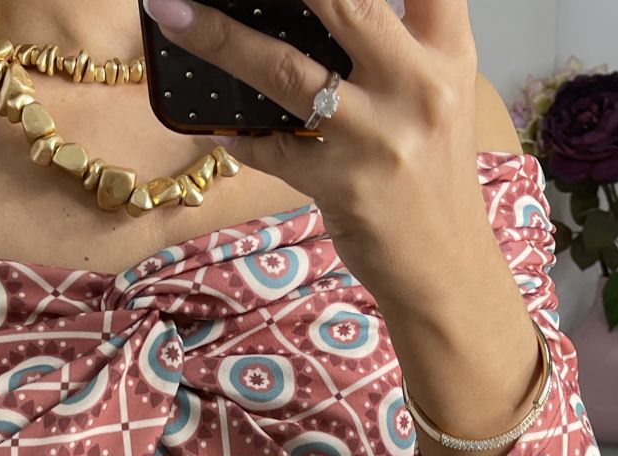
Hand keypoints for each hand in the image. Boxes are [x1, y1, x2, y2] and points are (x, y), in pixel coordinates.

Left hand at [141, 0, 485, 292]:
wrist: (444, 268)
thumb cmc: (428, 173)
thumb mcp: (435, 93)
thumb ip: (395, 39)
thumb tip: (319, 8)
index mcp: (446, 51)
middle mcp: (418, 86)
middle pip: (342, 2)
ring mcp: (378, 139)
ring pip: (288, 72)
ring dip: (221, 38)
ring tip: (171, 12)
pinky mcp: (343, 187)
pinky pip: (271, 149)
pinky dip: (236, 136)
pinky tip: (211, 124)